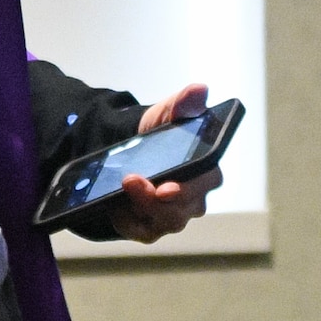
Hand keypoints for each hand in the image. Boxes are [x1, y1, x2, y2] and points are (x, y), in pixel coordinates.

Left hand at [112, 83, 216, 240]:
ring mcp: (174, 216)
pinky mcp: (152, 228)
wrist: (129, 155)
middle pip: (182, 209)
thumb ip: (183, 104)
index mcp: (206, 171)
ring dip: (138, 206)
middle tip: (131, 181)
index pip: (205, 183)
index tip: (166, 188)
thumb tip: (199, 89)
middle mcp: (195, 199)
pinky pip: (141, 230)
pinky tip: (115, 205)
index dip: (188, 188)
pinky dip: (126, 219)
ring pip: (162, 221)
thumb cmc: (155, 136)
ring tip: (120, 189)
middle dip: (154, 199)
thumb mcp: (164, 115)